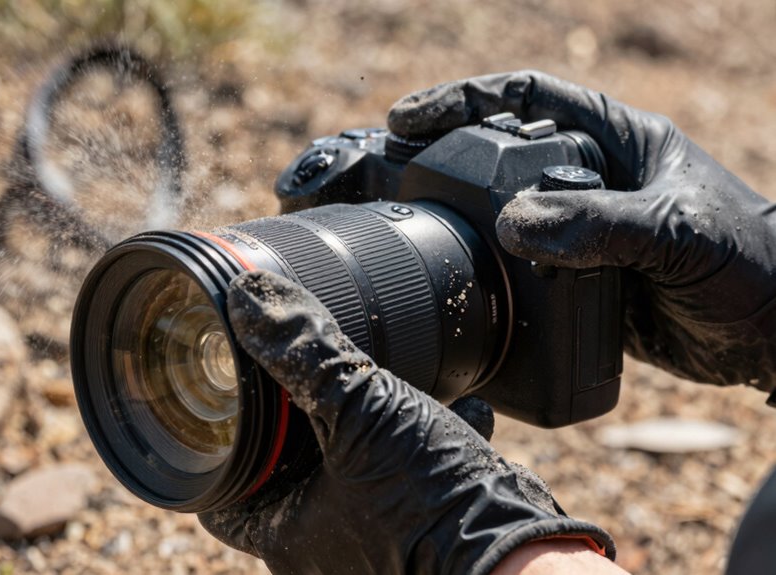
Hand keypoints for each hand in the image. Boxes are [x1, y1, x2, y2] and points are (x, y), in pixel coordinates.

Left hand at [198, 270, 613, 574]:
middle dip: (294, 429)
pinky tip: (458, 405)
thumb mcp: (358, 408)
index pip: (221, 492)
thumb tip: (251, 299)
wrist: (518, 558)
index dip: (215, 445)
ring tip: (372, 383)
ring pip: (352, 476)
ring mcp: (374, 544)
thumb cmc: (429, 504)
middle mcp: (324, 548)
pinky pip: (411, 481)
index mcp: (286, 532)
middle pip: (286, 478)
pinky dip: (424, 443)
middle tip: (295, 382)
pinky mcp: (424, 533)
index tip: (220, 405)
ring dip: (361, 430)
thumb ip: (304, 351)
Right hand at [389, 71, 775, 393]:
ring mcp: (577, 231)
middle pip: (496, 154)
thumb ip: (601, 224)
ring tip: (396, 223)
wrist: (774, 334)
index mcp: (614, 141)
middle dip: (437, 158)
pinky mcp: (573, 282)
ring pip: (496, 213)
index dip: (461, 101)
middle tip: (382, 172)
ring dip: (450, 218)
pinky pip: (512, 269)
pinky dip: (478, 273)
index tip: (406, 119)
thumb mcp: (677, 232)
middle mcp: (588, 180)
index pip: (526, 100)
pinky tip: (449, 282)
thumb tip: (514, 225)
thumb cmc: (751, 263)